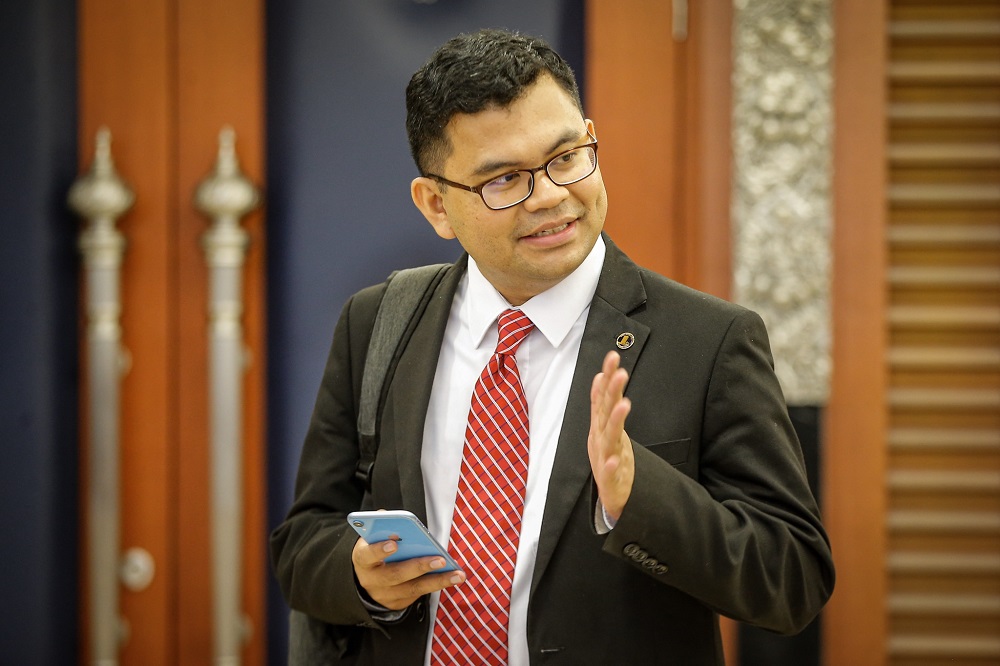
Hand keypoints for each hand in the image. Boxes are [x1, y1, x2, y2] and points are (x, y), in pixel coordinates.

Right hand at [352, 537, 465, 610]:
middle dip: (419, 566)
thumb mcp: (372, 538)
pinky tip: (453, 578)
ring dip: (438, 581)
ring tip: (458, 574)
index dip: (379, 550)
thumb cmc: (376, 551)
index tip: (394, 543)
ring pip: (413, 589)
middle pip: (396, 575)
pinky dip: (437, 585)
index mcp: (363, 560)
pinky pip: (420, 594)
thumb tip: (393, 518)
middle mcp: (372, 581)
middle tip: (439, 559)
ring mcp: (385, 595)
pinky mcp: (398, 603)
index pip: (367, 555)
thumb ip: (382, 526)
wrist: (368, 578)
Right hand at [588, 350, 634, 521]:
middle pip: (605, 412)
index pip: (602, 398)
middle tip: (620, 373)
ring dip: (615, 421)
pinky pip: (608, 472)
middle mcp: (599, 438)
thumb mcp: (606, 428)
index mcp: (599, 426)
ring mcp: (603, 458)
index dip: (606, 378)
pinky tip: (614, 458)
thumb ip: (603, 403)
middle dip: (611, 392)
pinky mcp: (609, 480)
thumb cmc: (610, 457)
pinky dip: (609, 465)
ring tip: (624, 405)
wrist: (611, 495)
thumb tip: (601, 376)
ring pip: (609, 437)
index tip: (613, 358)